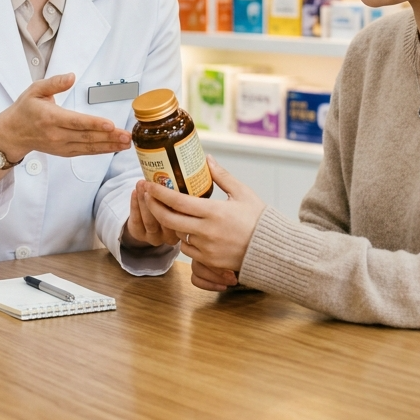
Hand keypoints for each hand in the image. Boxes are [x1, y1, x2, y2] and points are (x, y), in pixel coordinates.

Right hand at [0, 74, 130, 192]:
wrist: (13, 133)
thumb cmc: (25, 109)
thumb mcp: (35, 90)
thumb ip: (54, 83)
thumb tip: (71, 76)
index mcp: (50, 118)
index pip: (76, 122)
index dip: (94, 124)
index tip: (110, 124)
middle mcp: (56, 134)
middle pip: (86, 137)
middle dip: (109, 137)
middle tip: (127, 136)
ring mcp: (61, 146)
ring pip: (88, 147)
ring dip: (109, 146)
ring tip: (126, 143)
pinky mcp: (64, 152)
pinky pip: (85, 152)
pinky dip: (101, 150)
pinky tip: (113, 147)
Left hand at [121, 181, 180, 249]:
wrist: (147, 222)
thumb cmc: (166, 206)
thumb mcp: (177, 204)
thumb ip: (181, 196)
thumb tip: (181, 171)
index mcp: (184, 228)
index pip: (181, 217)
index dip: (175, 201)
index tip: (170, 183)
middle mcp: (170, 236)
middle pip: (164, 220)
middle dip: (156, 199)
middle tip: (151, 184)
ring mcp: (155, 237)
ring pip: (150, 221)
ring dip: (144, 201)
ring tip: (142, 184)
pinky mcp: (140, 235)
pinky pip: (137, 221)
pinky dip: (135, 205)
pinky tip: (134, 192)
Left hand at [142, 156, 264, 289]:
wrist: (272, 250)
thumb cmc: (259, 219)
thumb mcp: (242, 193)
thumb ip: (222, 176)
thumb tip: (208, 159)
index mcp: (214, 212)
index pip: (178, 202)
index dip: (160, 193)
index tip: (149, 185)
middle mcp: (207, 231)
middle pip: (170, 219)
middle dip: (154, 207)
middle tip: (147, 196)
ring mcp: (207, 248)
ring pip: (178, 235)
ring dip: (172, 224)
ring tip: (169, 211)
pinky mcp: (209, 260)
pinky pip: (189, 250)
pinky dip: (185, 239)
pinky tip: (187, 229)